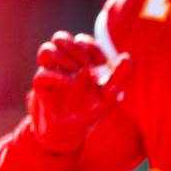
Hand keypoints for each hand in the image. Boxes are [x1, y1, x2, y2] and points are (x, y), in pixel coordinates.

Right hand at [26, 31, 132, 152]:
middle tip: (88, 64)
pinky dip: (56, 76)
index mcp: (78, 63)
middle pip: (60, 38)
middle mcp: (62, 65)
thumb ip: (119, 77)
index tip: (102, 62)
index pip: (80, 40)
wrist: (69, 133)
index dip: (91, 45)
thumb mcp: (108, 95)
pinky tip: (70, 84)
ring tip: (78, 71)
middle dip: (76, 47)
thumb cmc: (88, 111)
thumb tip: (129, 57)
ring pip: (46, 50)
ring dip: (63, 56)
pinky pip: (41, 75)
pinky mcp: (41, 90)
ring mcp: (50, 75)